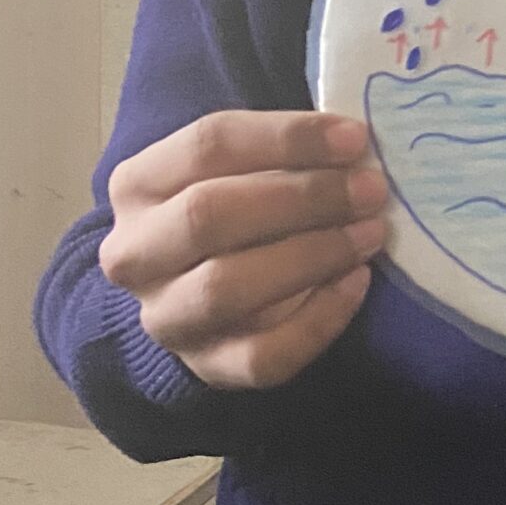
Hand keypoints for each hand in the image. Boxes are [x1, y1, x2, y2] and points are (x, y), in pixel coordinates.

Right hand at [99, 111, 387, 389]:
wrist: (195, 294)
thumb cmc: (232, 208)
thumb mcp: (237, 168)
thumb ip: (281, 153)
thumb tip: (355, 145)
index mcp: (137, 184)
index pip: (209, 145)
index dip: (287, 138)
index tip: (355, 138)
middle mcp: (135, 252)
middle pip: (209, 215)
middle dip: (303, 199)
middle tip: (370, 190)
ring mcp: (166, 317)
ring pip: (227, 288)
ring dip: (311, 256)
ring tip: (370, 233)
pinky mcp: (207, 366)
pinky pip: (263, 354)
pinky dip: (319, 319)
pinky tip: (357, 283)